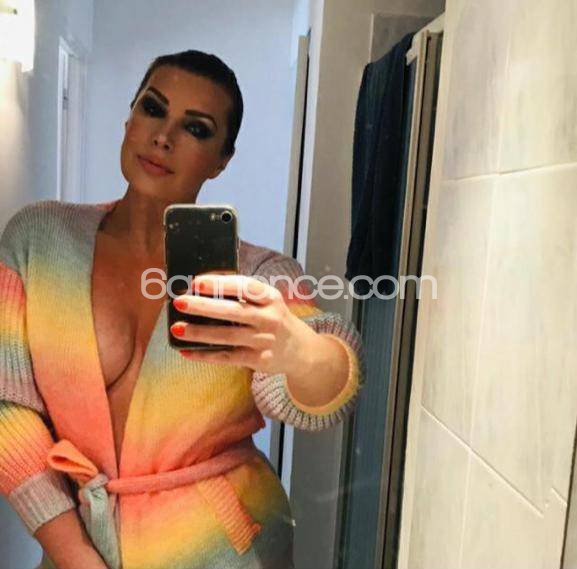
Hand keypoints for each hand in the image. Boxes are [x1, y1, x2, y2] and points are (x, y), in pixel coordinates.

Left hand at [170, 274, 322, 376]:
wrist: (301, 351)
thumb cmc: (275, 320)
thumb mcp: (269, 302)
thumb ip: (244, 296)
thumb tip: (201, 289)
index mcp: (271, 297)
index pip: (246, 287)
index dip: (221, 284)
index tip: (197, 282)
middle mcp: (270, 318)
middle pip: (234, 311)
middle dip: (204, 306)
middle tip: (180, 302)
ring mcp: (265, 341)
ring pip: (227, 336)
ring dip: (199, 333)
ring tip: (177, 329)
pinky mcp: (259, 360)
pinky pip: (227, 357)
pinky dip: (205, 355)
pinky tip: (186, 352)